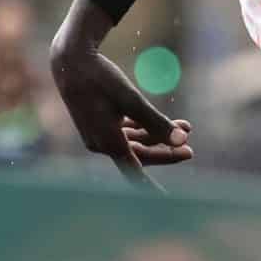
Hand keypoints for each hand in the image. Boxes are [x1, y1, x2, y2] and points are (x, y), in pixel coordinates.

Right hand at [50, 7, 191, 185]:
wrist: (70, 60)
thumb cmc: (100, 79)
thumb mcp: (131, 100)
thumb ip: (157, 122)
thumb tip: (182, 141)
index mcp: (109, 143)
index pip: (135, 173)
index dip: (152, 187)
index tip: (167, 200)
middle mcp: (101, 143)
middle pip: (140, 156)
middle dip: (166, 152)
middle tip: (191, 151)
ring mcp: (98, 133)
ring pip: (135, 142)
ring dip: (159, 136)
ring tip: (186, 128)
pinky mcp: (98, 122)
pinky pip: (125, 132)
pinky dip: (144, 127)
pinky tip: (160, 123)